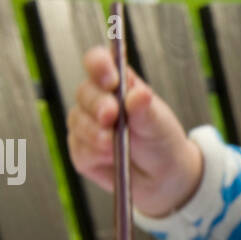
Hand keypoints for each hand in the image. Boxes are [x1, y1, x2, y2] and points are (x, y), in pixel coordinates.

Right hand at [67, 46, 203, 218]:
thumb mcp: (159, 124)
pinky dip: (94, 154)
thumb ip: (145, 110)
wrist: (162, 177)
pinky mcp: (81, 149)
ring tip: (114, 145)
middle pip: (84, 92)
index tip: (111, 80)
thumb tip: (138, 95)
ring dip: (95, 133)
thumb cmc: (161, 141)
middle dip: (98, 105)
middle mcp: (97, 99)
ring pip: (78, 121)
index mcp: (118, 83)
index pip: (98, 62)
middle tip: (111, 117)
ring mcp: (86, 124)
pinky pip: (79, 148)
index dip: (99, 65)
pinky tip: (110, 158)